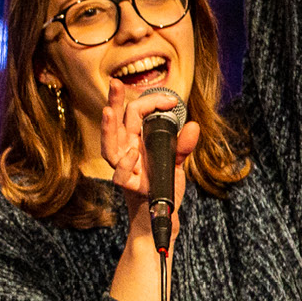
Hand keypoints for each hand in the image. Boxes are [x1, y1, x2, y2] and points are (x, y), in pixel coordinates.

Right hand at [99, 81, 200, 210]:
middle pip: (115, 125)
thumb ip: (182, 145)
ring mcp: (126, 170)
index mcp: (135, 142)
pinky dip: (125, 164)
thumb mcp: (176, 162)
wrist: (161, 217)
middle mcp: (126, 153)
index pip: (133, 115)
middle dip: (114, 103)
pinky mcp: (131, 188)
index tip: (171, 101)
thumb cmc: (163, 187)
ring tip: (108, 111)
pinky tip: (133, 152)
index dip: (149, 103)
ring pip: (110, 147)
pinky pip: (121, 176)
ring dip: (108, 129)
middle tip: (115, 83)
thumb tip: (193, 125)